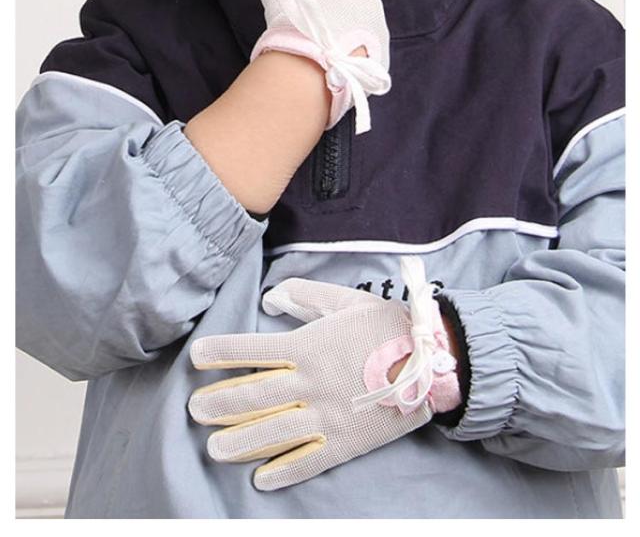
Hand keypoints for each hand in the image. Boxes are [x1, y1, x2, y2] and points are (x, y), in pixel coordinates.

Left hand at [187, 256, 460, 491]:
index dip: (220, 353)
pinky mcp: (346, 441)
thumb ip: (303, 294)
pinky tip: (262, 480)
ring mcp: (327, 415)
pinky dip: (283, 471)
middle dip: (218, 405)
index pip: (251, 350)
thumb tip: (269, 298)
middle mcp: (311, 383)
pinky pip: (308, 461)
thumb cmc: (385, 326)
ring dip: (239, 443)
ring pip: (272, 433)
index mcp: (309, 345)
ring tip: (214, 449)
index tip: (196, 357)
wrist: (433, 360)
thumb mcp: (344, 299)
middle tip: (195, 410)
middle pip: (253, 396)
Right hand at [224, 0, 423, 133]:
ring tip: (320, 44)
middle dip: (341, 8)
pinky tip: (330, 61)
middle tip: (316, 20)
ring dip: (344, 34)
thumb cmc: (294, 21)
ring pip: (361, 28)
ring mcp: (378, 31)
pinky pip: (365, 54)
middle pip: (358, 0)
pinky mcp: (380, 60)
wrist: (309, 70)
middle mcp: (372, 1)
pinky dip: (351, 57)